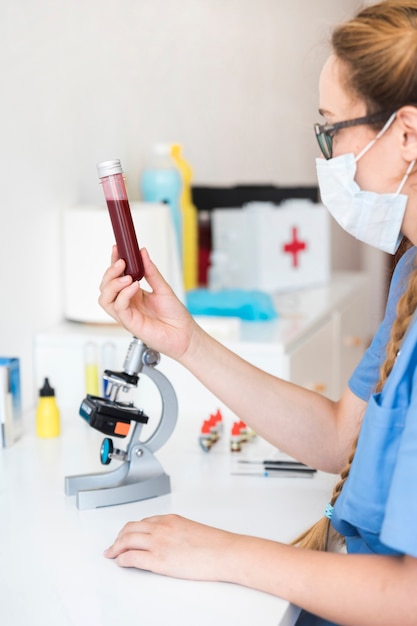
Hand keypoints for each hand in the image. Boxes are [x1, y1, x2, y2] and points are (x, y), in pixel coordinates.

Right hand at [99, 246, 195, 360]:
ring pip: (105, 298)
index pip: (116, 277)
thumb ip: (151, 271)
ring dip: (113, 284)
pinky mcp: (129, 323)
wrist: (185, 334)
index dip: (113, 262)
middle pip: (105, 287)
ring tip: (127, 277)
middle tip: (122, 262)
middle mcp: (127, 303)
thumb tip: (143, 253)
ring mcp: (126, 314)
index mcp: (133, 294)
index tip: (117, 248)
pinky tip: (134, 287)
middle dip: (110, 272)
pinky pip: (119, 307)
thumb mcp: (163, 288)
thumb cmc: (175, 316)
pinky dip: (124, 295)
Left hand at [103, 514, 238, 581]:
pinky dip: (122, 559)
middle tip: (114, 545)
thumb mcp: (193, 530)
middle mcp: (161, 527)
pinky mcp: (158, 559)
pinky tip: (120, 562)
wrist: (224, 552)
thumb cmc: (215, 544)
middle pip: (130, 529)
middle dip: (119, 537)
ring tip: (112, 554)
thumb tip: (172, 543)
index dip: (132, 530)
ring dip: (116, 547)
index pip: (144, 522)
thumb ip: (177, 532)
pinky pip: (131, 557)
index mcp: (170, 519)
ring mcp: (158, 542)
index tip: (128, 535)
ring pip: (127, 540)